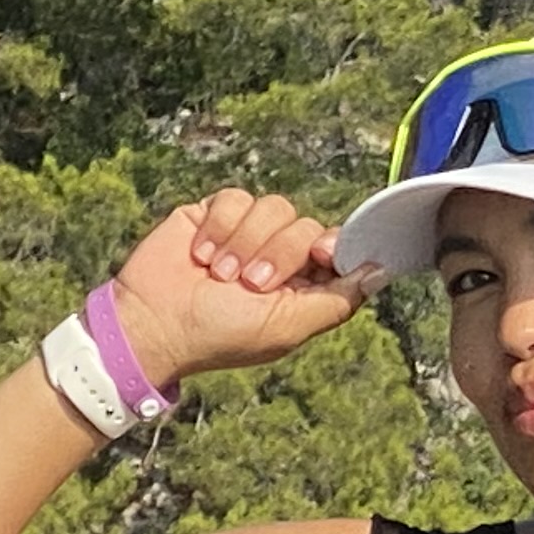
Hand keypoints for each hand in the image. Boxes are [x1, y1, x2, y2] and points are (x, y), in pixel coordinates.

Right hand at [107, 190, 386, 386]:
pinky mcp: (214, 214)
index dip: (332, 247)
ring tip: (219, 273)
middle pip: (306, 225)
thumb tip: (379, 273)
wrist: (153, 321)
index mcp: (302, 285)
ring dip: (245, 243)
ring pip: (273, 207)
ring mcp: (247, 233)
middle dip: (279, 254)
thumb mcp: (286, 328)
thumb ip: (336, 301)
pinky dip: (219, 227)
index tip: (320, 255)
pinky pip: (235, 198)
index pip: (336, 249)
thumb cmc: (218, 336)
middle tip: (250, 284)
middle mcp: (278, 256)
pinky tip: (200, 253)